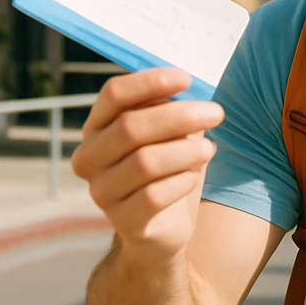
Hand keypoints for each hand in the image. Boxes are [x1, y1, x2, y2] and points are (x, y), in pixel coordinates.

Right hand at [72, 67, 224, 255]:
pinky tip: (192, 176)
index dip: (150, 81)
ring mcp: (101, 191)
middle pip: (130, 126)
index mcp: (97, 126)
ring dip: (186, 151)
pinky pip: (153, 196)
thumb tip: (194, 85)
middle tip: (216, 112)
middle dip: (180, 116)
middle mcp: (89, 157)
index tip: (187, 78)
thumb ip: (175, 107)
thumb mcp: (171, 133)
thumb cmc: (168, 168)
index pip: (114, 94)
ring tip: (209, 148)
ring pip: (144, 162)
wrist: (164, 226)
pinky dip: (181, 181)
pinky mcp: (121, 220)